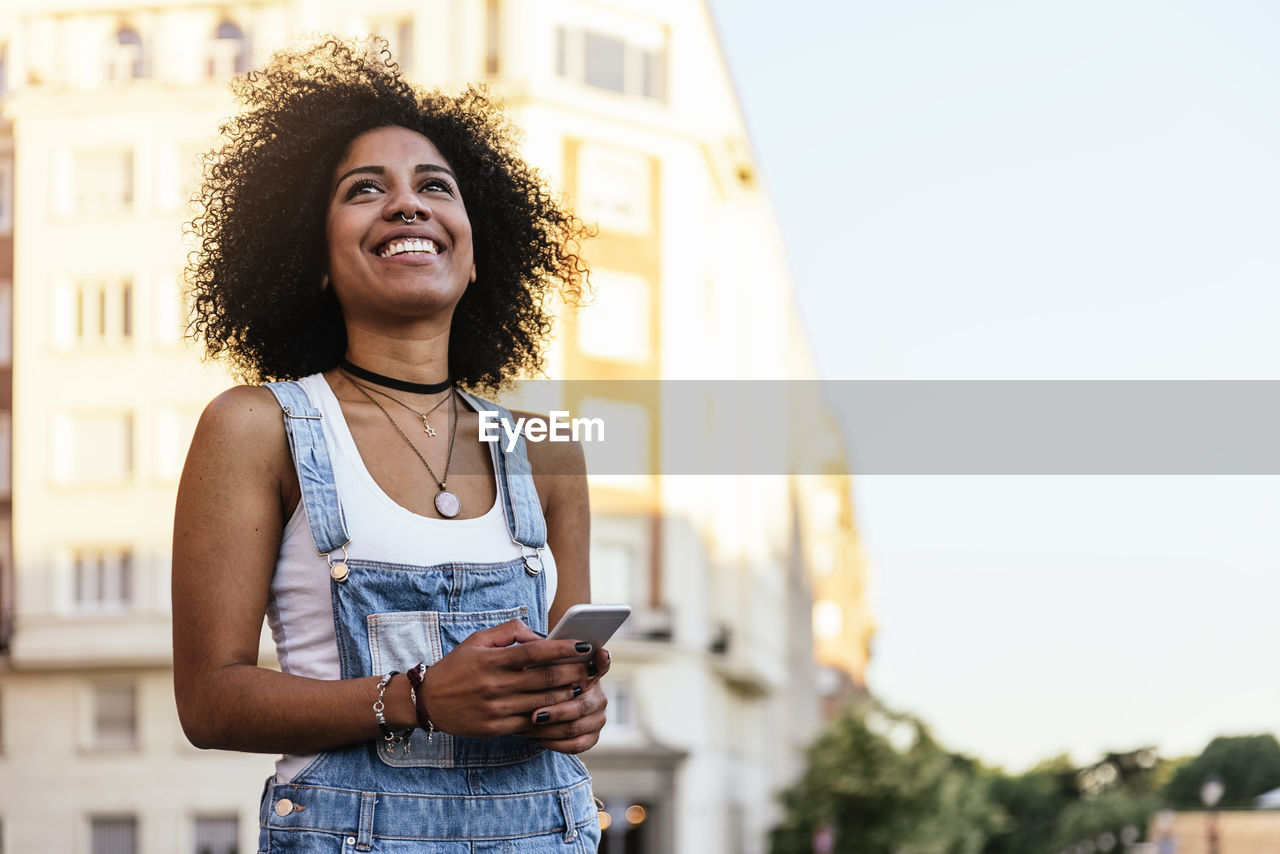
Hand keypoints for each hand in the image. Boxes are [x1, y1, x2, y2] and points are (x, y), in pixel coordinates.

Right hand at [420, 620, 594, 738]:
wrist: (428, 702)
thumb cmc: (457, 667)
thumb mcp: (477, 640)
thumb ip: (510, 631)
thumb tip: (540, 635)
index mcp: (493, 659)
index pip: (536, 651)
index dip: (564, 648)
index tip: (584, 644)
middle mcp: (496, 684)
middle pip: (546, 678)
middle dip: (575, 672)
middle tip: (593, 667)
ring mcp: (496, 708)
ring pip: (543, 703)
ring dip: (568, 695)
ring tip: (585, 687)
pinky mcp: (496, 728)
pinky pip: (530, 723)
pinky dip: (550, 716)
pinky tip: (564, 709)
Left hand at [526, 647, 611, 753]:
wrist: (535, 708)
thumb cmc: (536, 682)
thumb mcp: (536, 665)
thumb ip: (541, 653)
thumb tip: (533, 642)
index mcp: (589, 673)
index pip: (601, 663)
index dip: (602, 660)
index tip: (600, 654)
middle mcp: (598, 695)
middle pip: (583, 705)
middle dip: (557, 711)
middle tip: (535, 714)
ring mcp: (597, 717)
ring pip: (576, 726)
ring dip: (551, 728)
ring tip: (530, 727)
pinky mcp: (591, 737)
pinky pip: (577, 744)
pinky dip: (555, 743)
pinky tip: (539, 738)